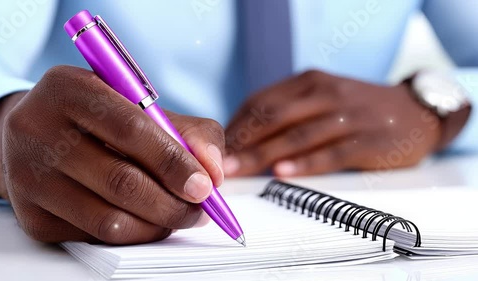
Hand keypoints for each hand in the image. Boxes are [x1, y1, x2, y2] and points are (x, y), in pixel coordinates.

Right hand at [0, 65, 224, 243]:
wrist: (37, 135)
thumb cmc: (100, 119)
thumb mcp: (140, 106)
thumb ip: (189, 132)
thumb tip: (214, 172)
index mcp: (69, 89)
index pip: (130, 128)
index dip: (173, 161)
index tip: (206, 186)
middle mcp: (37, 130)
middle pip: (121, 181)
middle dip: (173, 203)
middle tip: (199, 209)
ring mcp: (28, 177)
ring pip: (109, 219)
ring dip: (157, 225)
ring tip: (178, 215)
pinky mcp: (31, 215)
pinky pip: (94, 237)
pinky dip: (132, 234)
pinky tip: (145, 221)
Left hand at [224, 70, 441, 176]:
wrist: (417, 112)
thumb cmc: (359, 109)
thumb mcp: (323, 98)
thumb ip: (289, 113)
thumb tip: (243, 140)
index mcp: (310, 82)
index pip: (261, 102)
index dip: (235, 125)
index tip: (214, 147)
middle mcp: (326, 94)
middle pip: (273, 117)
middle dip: (241, 142)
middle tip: (216, 163)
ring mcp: (348, 116)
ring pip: (297, 135)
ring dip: (262, 155)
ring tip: (236, 170)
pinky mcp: (368, 140)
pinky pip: (330, 153)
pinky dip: (304, 164)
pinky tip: (282, 173)